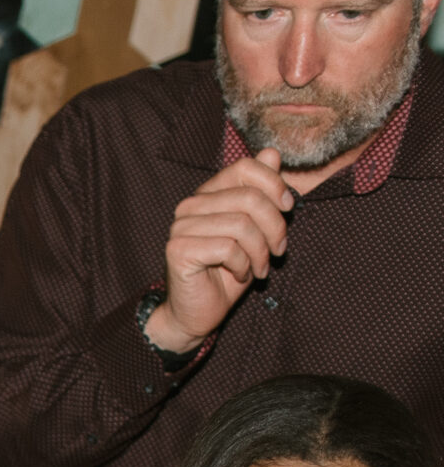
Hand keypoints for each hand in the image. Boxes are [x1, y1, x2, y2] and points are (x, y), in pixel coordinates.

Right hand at [148, 150, 292, 353]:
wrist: (198, 313)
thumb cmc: (228, 272)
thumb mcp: (255, 229)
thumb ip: (261, 192)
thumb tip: (270, 153)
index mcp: (207, 194)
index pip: (244, 167)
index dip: (274, 185)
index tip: (288, 209)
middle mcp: (190, 206)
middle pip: (249, 198)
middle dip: (275, 227)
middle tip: (279, 250)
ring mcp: (181, 228)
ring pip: (242, 224)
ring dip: (261, 251)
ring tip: (261, 268)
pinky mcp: (179, 250)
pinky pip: (228, 248)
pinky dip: (244, 265)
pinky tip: (241, 276)